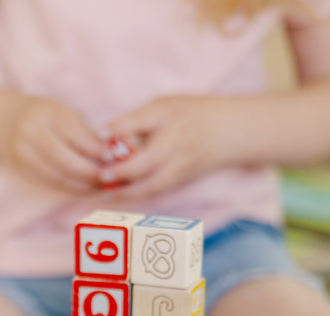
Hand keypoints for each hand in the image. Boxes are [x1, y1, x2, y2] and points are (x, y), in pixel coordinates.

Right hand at [0, 96, 105, 193]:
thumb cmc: (41, 116)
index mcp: (48, 114)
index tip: (114, 159)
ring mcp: (24, 154)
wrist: (0, 122)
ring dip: (81, 186)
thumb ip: (83, 133)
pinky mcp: (22, 170)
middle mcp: (32, 133)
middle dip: (89, 173)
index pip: (76, 136)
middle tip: (110, 180)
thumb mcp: (61, 114)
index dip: (97, 150)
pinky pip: (50, 183)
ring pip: (57, 177)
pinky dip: (70, 189)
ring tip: (100, 188)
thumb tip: (112, 154)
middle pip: (64, 160)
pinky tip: (84, 190)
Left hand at [100, 96, 242, 198]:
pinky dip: (138, 194)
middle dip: (122, 170)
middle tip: (101, 174)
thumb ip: (137, 119)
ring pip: (152, 183)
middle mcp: (176, 141)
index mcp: (169, 115)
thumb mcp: (165, 105)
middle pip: (147, 160)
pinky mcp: (182, 178)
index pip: (142, 121)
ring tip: (107, 192)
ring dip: (127, 191)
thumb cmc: (190, 114)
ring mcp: (181, 163)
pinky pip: (157, 190)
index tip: (100, 135)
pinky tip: (121, 196)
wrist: (230, 131)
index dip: (120, 129)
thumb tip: (104, 135)